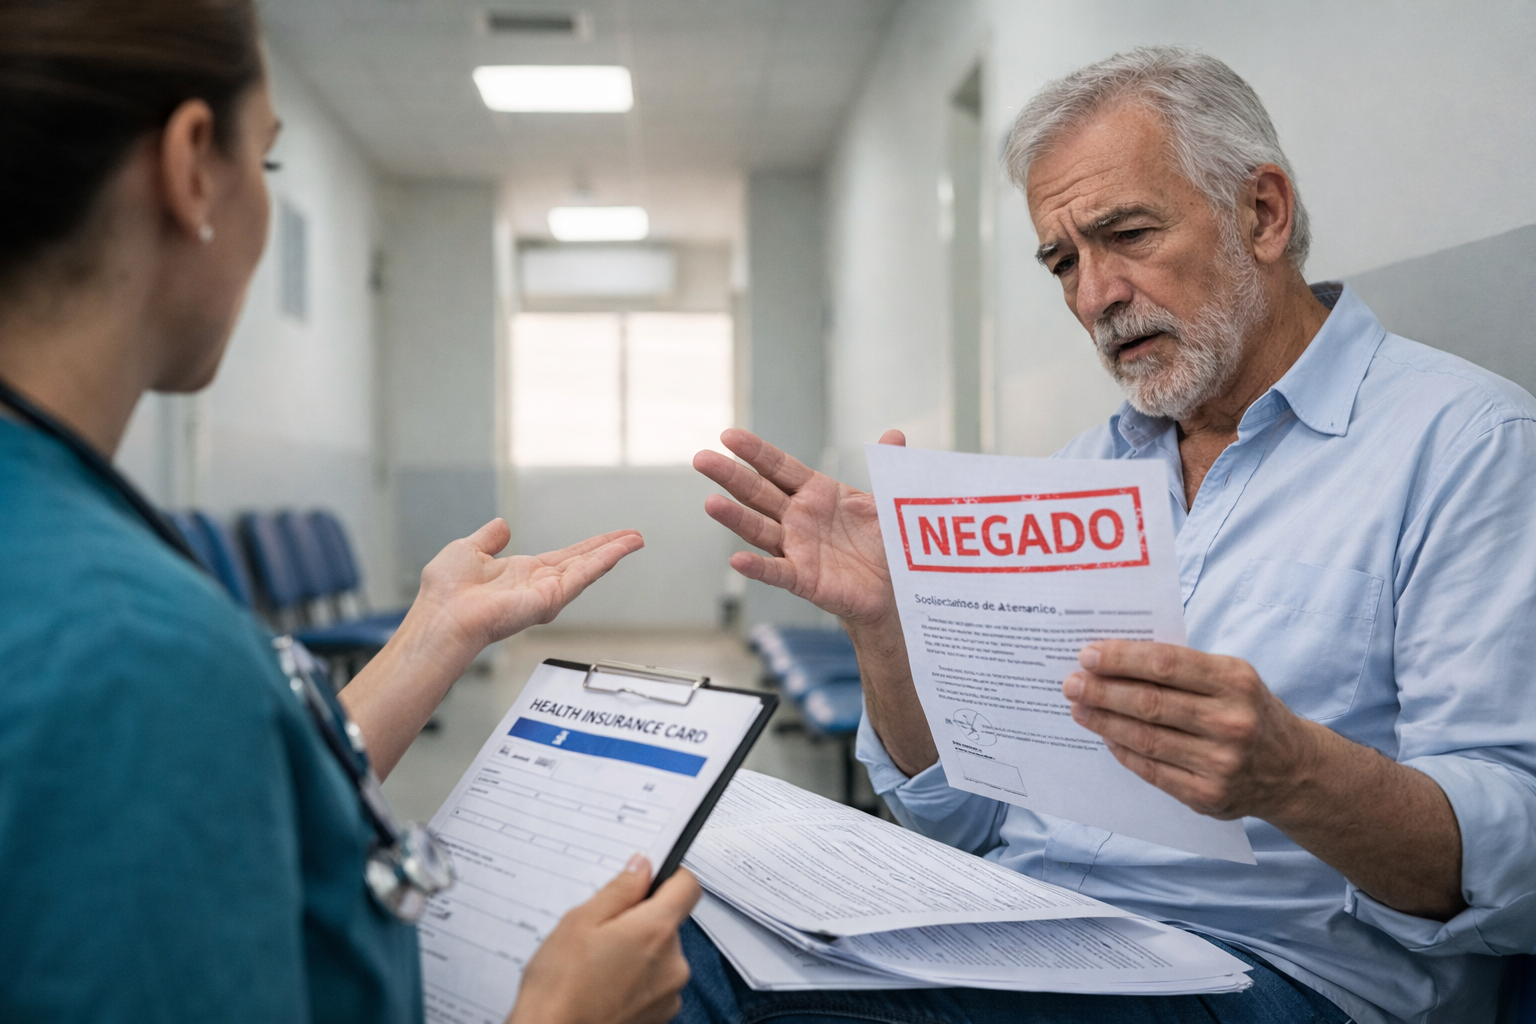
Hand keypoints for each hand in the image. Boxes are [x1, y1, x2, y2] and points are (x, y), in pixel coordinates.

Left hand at [408, 519, 643, 668]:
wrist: (443, 615)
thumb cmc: (445, 593)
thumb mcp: (468, 550)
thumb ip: (489, 538)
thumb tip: (502, 525)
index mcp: (520, 574)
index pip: (563, 557)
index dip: (586, 547)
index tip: (607, 539)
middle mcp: (537, 586)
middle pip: (582, 562)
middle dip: (608, 548)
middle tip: (633, 537)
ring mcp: (546, 594)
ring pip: (587, 568)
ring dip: (612, 552)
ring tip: (635, 540)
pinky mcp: (550, 600)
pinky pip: (581, 576)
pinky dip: (602, 561)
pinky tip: (618, 550)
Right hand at [506, 857, 700, 1023]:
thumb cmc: (560, 988)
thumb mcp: (580, 922)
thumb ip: (619, 890)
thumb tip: (642, 868)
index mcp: (656, 931)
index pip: (687, 886)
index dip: (670, 876)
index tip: (650, 878)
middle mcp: (673, 963)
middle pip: (669, 923)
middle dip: (640, 921)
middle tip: (602, 932)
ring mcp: (670, 993)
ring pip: (661, 955)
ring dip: (639, 953)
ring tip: (598, 965)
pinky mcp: (661, 1015)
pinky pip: (657, 983)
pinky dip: (637, 980)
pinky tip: (605, 986)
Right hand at [692, 428, 902, 626]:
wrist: (893, 589)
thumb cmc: (883, 542)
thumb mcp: (887, 501)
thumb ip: (887, 467)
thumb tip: (895, 434)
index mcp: (815, 492)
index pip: (779, 467)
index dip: (755, 452)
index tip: (728, 436)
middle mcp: (798, 517)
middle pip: (758, 493)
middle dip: (730, 476)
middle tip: (701, 459)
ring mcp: (796, 548)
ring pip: (759, 529)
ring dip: (734, 518)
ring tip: (711, 504)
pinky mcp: (802, 578)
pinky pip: (776, 572)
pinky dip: (757, 567)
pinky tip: (737, 560)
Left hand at [1063, 640, 1467, 917]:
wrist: (1294, 770)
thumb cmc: (1249, 710)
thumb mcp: (1232, 676)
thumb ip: (1182, 669)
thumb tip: (1114, 660)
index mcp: (1236, 681)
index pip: (1165, 665)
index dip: (1121, 659)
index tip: (1087, 654)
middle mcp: (1231, 722)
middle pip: (1149, 704)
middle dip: (1102, 691)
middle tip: (1071, 683)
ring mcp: (1221, 764)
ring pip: (1145, 739)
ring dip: (1104, 722)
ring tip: (1079, 708)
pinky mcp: (1208, 796)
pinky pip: (1152, 771)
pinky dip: (1124, 752)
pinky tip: (1105, 738)